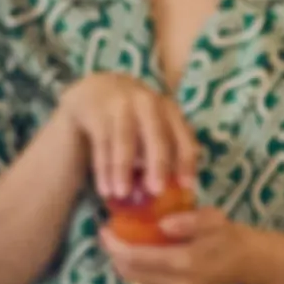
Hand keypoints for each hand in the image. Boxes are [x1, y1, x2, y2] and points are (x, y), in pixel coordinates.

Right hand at [54, 72, 196, 202]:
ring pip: (125, 140)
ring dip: (123, 169)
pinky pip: (102, 143)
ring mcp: (121, 105)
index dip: (186, 162)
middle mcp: (148, 104)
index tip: (186, 186)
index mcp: (169, 111)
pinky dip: (104, 168)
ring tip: (122, 194)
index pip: (183, 137)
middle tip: (156, 191)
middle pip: (156, 136)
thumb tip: (175, 191)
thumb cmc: (134, 119)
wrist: (96, 89)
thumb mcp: (154, 127)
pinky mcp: (97, 111)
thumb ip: (165, 152)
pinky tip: (105, 189)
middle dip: (158, 164)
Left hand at [99, 203, 250, 283]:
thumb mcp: (212, 218)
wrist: (247, 263)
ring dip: (123, 263)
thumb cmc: (228, 236)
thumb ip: (187, 220)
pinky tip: (139, 255)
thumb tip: (161, 225)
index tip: (105, 228)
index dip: (114, 244)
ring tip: (122, 241)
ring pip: (134, 281)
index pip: (135, 258)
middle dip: (114, 253)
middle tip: (109, 233)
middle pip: (129, 273)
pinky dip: (136, 271)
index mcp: (185, 263)